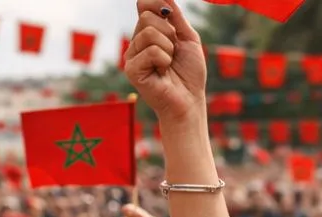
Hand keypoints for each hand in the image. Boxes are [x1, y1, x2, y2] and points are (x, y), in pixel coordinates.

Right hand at [123, 0, 207, 125]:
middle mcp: (137, 43)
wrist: (190, 100)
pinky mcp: (131, 70)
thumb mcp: (188, 38)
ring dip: (168, 48)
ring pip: (148, 33)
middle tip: (173, 52)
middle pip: (146, 17)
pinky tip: (163, 72)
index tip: (171, 16)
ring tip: (169, 64)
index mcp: (148, 33)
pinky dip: (164, 60)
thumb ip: (176, 16)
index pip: (144, 6)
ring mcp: (132, 56)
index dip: (158, 5)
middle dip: (168, 33)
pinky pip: (151, 51)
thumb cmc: (190, 73)